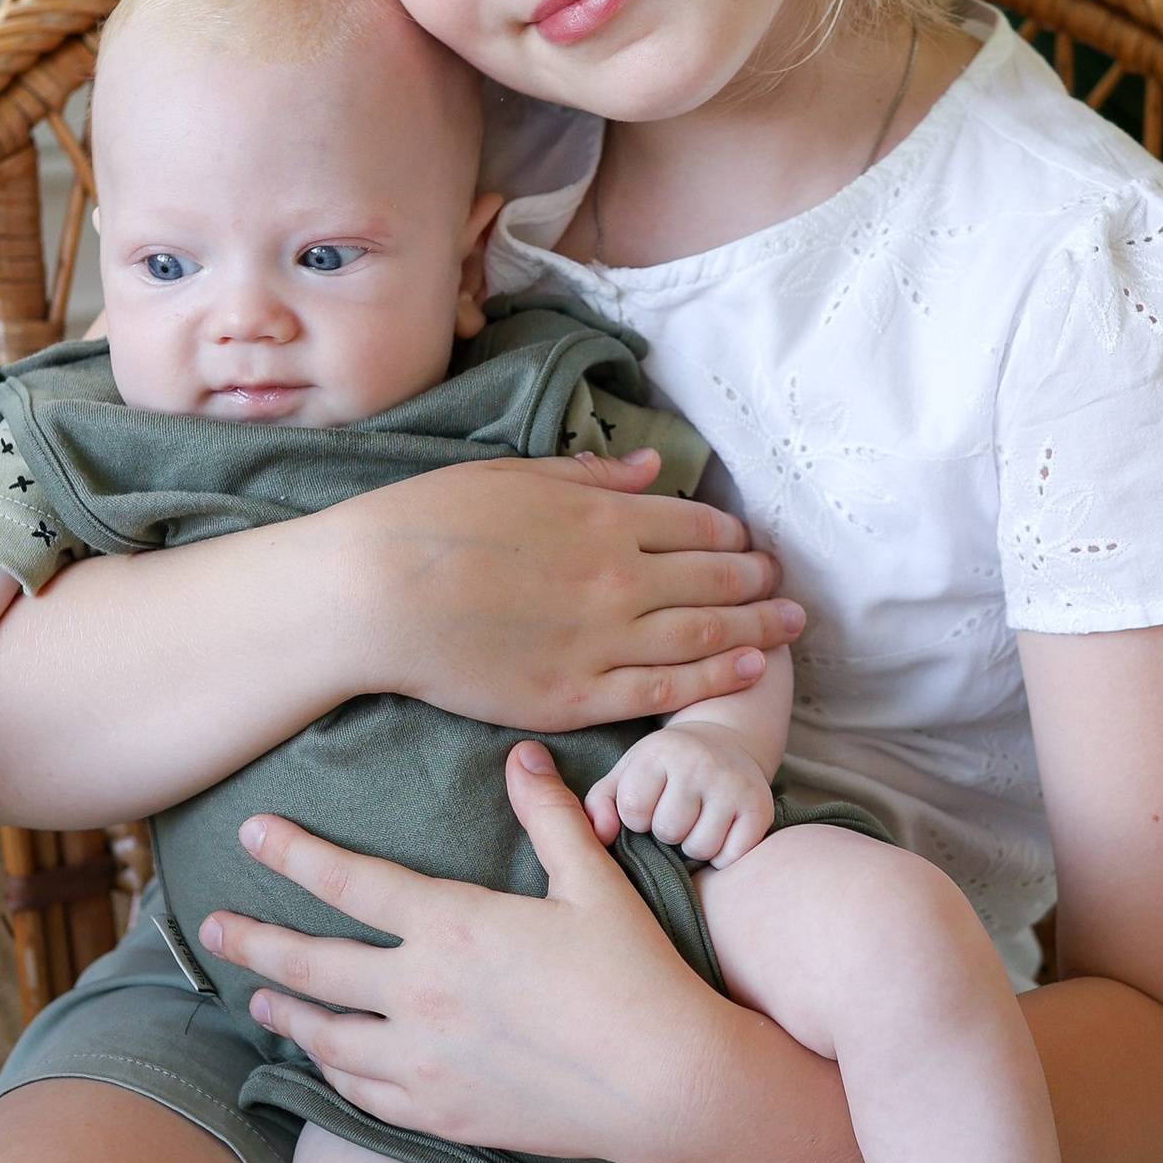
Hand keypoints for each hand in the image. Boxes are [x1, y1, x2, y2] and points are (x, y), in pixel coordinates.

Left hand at [196, 743, 769, 1162]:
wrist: (667, 1084)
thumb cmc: (639, 976)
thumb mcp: (595, 883)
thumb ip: (548, 818)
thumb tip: (523, 757)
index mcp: (453, 925)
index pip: (348, 880)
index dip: (293, 853)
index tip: (251, 833)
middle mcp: (421, 993)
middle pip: (310, 961)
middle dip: (254, 940)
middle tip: (210, 927)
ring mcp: (424, 1059)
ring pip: (325, 1032)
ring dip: (284, 1010)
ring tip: (255, 997)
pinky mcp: (440, 1112)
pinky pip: (362, 1090)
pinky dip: (332, 1069)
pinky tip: (323, 1057)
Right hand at [349, 452, 804, 729]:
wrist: (372, 594)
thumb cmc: (428, 523)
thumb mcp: (513, 476)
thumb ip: (592, 475)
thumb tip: (654, 466)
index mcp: (600, 517)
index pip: (694, 523)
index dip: (732, 534)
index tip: (750, 542)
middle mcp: (616, 577)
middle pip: (713, 579)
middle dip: (758, 582)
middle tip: (787, 587)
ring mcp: (600, 640)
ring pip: (705, 636)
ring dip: (758, 630)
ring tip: (790, 629)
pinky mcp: (575, 696)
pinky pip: (663, 690)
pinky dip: (715, 678)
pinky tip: (749, 671)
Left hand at [586, 726, 776, 867]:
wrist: (726, 741)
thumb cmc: (666, 767)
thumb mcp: (628, 772)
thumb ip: (601, 802)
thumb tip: (601, 836)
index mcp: (660, 751)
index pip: (633, 811)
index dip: (636, 818)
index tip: (648, 804)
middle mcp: (700, 762)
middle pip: (668, 831)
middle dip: (666, 832)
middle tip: (676, 814)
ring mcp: (733, 784)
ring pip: (700, 848)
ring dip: (694, 845)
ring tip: (696, 823)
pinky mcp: (760, 805)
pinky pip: (732, 855)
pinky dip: (723, 853)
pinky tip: (720, 831)